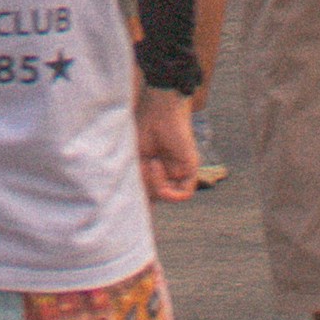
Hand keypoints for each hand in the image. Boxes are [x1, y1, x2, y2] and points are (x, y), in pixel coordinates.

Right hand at [135, 87, 200, 204]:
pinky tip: (158, 166)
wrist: (159, 107)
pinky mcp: (190, 169)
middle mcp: (167, 173)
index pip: (149, 193)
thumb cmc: (144, 125)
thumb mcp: (135, 156)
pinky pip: (184, 193)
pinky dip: (170, 188)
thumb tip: (136, 205)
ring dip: (155, 185)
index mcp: (153, 169)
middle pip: (156, 196)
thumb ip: (139, 179)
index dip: (141, 203)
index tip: (128, 212)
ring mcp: (179, 172)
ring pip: (167, 195)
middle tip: (139, 171)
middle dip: (145, 189)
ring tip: (149, 162)